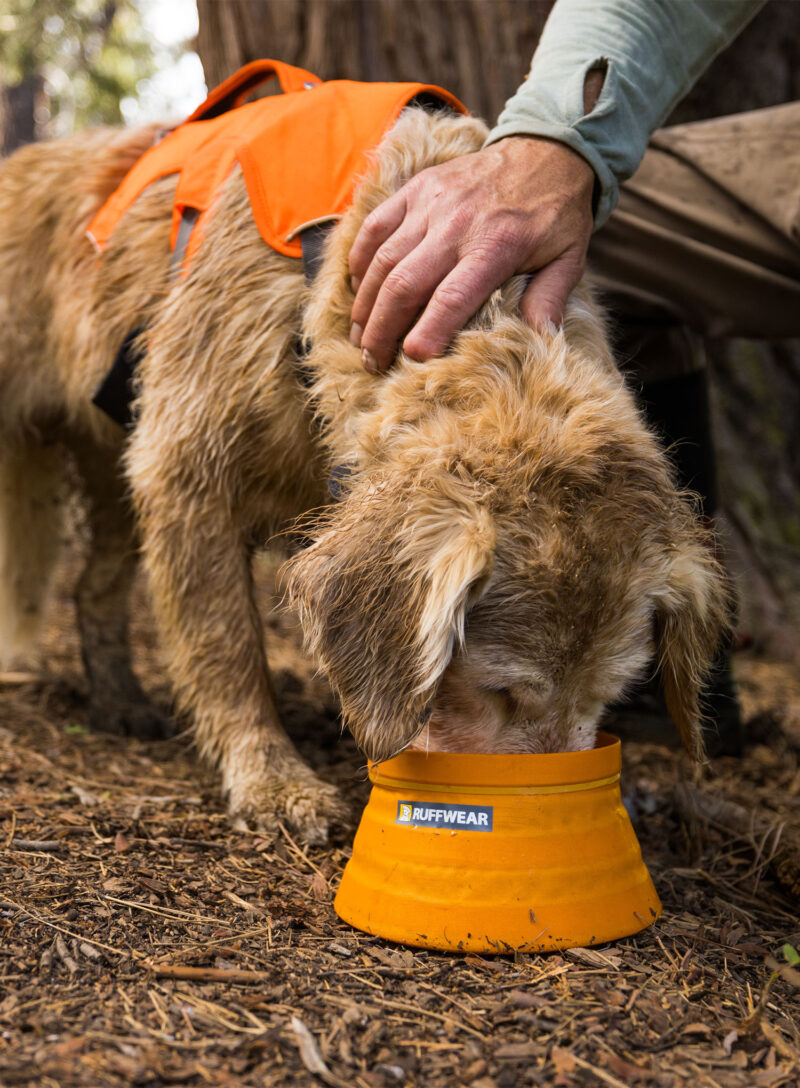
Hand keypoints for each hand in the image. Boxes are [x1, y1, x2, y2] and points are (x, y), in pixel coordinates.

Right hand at [348, 135, 594, 372]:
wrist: (545, 149)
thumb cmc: (556, 214)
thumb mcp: (569, 259)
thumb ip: (550, 301)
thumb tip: (542, 343)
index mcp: (496, 246)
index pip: (452, 297)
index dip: (428, 332)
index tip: (411, 359)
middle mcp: (457, 224)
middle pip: (404, 284)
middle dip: (382, 329)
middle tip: (372, 362)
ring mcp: (430, 203)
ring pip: (382, 260)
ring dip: (365, 304)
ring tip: (359, 338)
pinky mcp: (415, 189)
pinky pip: (374, 228)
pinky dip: (360, 262)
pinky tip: (358, 291)